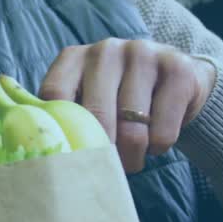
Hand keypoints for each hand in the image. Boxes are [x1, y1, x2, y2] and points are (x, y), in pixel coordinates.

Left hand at [38, 38, 216, 173]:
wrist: (179, 77)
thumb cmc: (119, 96)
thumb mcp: (87, 95)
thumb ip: (65, 115)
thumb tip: (43, 155)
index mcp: (74, 57)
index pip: (54, 95)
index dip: (60, 131)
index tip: (68, 157)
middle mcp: (105, 51)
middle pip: (94, 117)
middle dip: (100, 154)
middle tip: (106, 170)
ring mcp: (143, 55)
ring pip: (131, 130)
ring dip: (132, 157)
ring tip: (132, 160)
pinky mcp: (177, 70)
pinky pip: (163, 131)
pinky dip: (159, 147)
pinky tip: (156, 141)